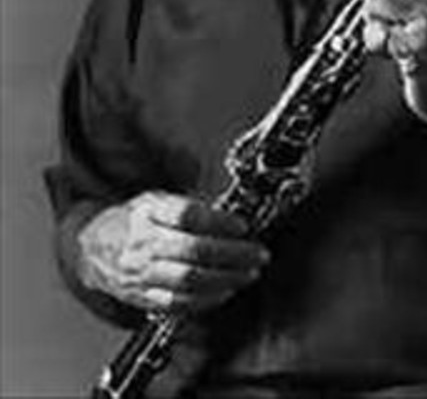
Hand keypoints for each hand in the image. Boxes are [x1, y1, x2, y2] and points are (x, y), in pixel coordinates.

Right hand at [76, 191, 269, 313]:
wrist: (93, 248)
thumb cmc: (131, 220)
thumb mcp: (154, 198)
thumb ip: (187, 206)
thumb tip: (226, 215)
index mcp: (148, 213)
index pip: (187, 216)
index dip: (218, 221)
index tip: (242, 225)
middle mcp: (144, 244)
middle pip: (193, 251)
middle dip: (232, 254)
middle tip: (257, 253)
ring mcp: (142, 274)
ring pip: (189, 281)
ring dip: (226, 279)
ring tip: (249, 274)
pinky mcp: (142, 297)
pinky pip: (178, 303)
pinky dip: (206, 300)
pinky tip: (225, 292)